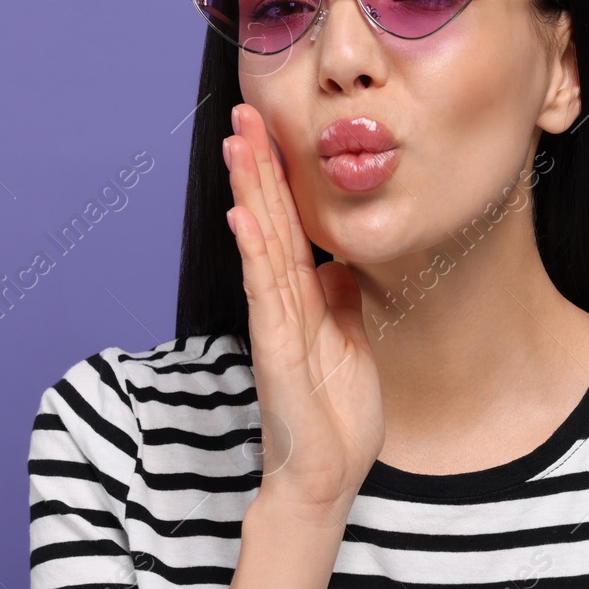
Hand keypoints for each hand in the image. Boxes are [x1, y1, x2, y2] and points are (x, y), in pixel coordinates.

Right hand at [223, 102, 384, 526]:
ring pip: (261, 244)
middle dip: (257, 166)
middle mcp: (281, 303)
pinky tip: (245, 213)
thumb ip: (338, 300)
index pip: (287, 225)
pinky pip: (265, 291)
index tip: (270, 129)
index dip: (279, 178)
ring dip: (250, 191)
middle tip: (244, 111)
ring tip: (239, 142)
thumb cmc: (336, 416)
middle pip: (267, 221)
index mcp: (301, 299)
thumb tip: (336, 263)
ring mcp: (275, 324)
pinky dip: (254, 250)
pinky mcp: (276, 350)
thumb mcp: (349, 342)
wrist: (327, 477)